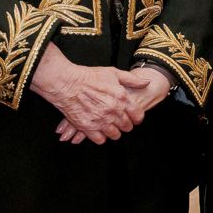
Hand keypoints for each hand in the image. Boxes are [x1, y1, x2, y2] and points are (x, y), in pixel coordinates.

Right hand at [56, 65, 171, 143]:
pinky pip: (100, 140)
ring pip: (115, 135)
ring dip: (113, 131)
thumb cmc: (89, 76)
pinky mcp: (88, 127)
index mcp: (122, 98)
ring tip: (109, 126)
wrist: (66, 83)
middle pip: (127, 127)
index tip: (133, 117)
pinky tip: (98, 130)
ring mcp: (101, 121)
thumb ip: (132, 80)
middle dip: (125, 124)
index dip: (136, 117)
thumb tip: (146, 83)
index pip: (138, 116)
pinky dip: (100, 137)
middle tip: (119, 121)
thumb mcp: (113, 73)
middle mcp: (113, 111)